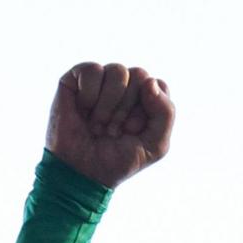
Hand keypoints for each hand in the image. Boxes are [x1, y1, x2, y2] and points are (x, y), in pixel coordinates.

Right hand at [46, 62, 173, 189]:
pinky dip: (89, 95)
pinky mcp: (76, 78)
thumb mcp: (155, 145)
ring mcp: (101, 80)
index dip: (147, 111)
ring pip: (118, 71)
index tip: (132, 132)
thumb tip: (149, 81)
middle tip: (112, 131)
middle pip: (140, 75)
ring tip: (97, 125)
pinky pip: (92, 70)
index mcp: (145, 98)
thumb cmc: (117, 160)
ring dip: (107, 105)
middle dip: (126, 109)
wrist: (81, 173)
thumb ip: (166, 113)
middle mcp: (125, 85)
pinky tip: (83, 110)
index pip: (158, 85)